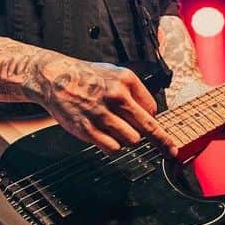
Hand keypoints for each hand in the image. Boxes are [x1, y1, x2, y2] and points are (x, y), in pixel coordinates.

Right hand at [31, 56, 178, 153]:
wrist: (54, 77)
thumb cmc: (86, 77)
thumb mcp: (114, 73)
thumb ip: (133, 92)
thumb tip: (150, 114)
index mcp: (126, 81)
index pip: (152, 109)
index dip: (150, 118)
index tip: (151, 126)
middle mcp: (116, 96)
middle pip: (148, 127)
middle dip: (161, 141)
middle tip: (169, 150)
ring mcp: (102, 114)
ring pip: (132, 140)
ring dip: (128, 139)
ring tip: (115, 130)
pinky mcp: (88, 129)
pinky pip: (113, 147)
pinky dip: (114, 146)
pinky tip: (107, 137)